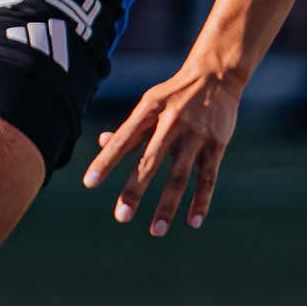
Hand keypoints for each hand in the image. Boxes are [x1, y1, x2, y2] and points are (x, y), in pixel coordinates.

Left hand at [84, 64, 241, 236]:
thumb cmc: (174, 94)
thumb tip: (103, 143)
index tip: (89, 183)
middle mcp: (171, 123)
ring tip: (156, 231)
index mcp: (148, 111)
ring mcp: (196, 134)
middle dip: (135, 190)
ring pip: (180, 176)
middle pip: (150, 162)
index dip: (105, 162)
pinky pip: (208, 177)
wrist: (216, 74)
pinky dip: (201, 201)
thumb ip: (130, 127)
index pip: (123, 140)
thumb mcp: (150, 103)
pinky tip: (193, 222)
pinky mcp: (217, 144)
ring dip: (168, 205)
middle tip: (121, 216)